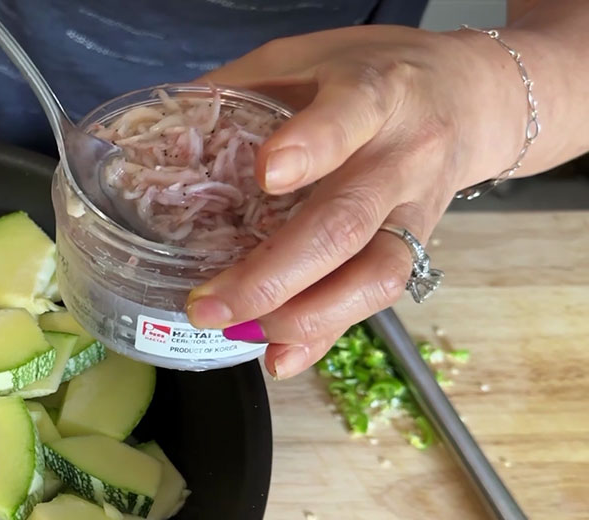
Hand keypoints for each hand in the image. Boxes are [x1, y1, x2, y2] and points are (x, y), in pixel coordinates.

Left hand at [184, 25, 528, 378]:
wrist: (471, 96)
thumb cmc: (372, 72)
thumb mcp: (307, 55)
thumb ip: (239, 86)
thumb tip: (154, 129)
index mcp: (374, 94)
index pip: (349, 117)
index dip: (311, 147)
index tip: (268, 174)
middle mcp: (400, 159)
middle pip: (345, 224)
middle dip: (273, 274)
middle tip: (207, 303)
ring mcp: (411, 212)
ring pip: (373, 277)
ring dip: (301, 316)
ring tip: (237, 330)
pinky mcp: (411, 251)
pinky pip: (372, 303)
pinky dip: (322, 336)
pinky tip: (277, 358)